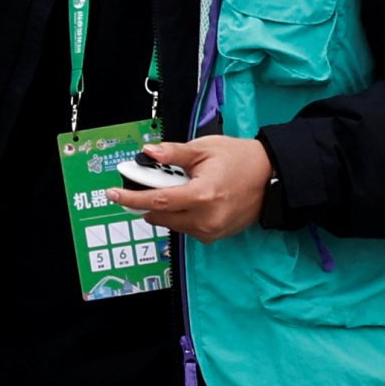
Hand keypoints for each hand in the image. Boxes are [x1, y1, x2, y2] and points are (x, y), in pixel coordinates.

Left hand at [109, 132, 270, 241]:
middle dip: (147, 201)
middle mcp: (206, 218)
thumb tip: (147, 153)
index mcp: (202, 195)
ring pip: (171, 223)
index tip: (113, 194)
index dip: (131, 198)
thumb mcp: (204, 149)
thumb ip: (173, 154)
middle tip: (148, 183)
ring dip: (165, 208)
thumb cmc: (240, 159)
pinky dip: (180, 215)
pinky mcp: (215, 236)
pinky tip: (192, 200)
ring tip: (181, 187)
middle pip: (160, 215)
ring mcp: (211, 230)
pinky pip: (186, 228)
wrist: (272, 176)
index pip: (156, 201)